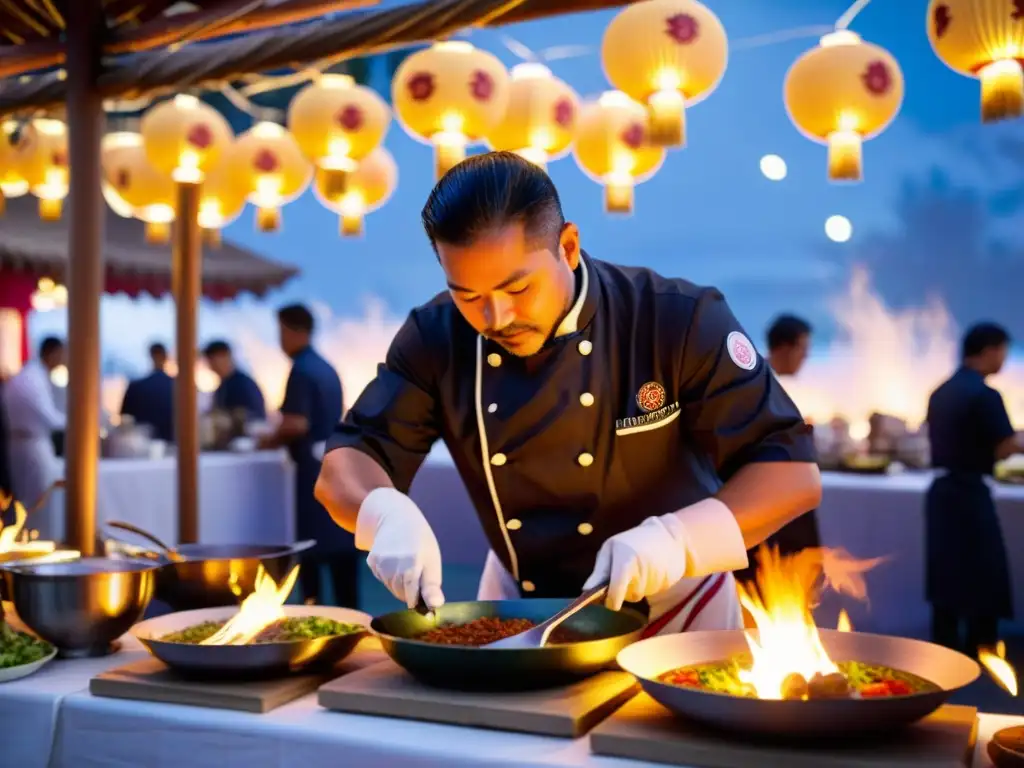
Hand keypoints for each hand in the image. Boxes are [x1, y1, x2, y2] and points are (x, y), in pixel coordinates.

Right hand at [356, 488, 444, 609]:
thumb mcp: (432, 561)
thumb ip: (431, 587)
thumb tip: (435, 606)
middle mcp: (393, 566)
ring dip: (399, 583)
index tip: (423, 596)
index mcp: (412, 566)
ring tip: (406, 564)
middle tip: (417, 571)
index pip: (411, 598)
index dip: (418, 600)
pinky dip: (388, 575)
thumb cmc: (420, 542)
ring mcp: (380, 564)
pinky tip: (394, 561)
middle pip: (401, 594)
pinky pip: (381, 578)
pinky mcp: (372, 561)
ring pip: (391, 587)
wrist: (396, 517)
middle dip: (410, 590)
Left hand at [582, 517, 686, 610]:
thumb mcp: (612, 549)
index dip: (612, 600)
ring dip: (637, 587)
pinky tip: (653, 570)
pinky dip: (650, 585)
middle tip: (628, 572)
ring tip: (641, 568)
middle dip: (625, 590)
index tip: (610, 602)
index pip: (615, 589)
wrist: (669, 536)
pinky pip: (653, 592)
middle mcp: (641, 569)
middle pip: (629, 596)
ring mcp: (656, 576)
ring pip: (640, 595)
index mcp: (624, 559)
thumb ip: (600, 571)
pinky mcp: (668, 581)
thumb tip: (586, 589)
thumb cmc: (633, 542)